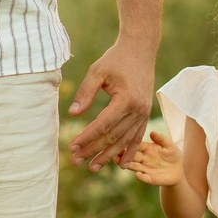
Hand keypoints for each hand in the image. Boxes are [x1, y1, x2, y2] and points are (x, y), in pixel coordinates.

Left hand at [67, 38, 154, 169]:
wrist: (140, 50)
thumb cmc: (116, 59)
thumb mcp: (97, 72)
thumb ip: (85, 93)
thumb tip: (72, 114)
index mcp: (126, 100)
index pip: (103, 125)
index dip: (87, 137)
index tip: (72, 147)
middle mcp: (138, 110)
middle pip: (113, 136)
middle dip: (94, 150)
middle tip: (77, 160)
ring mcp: (144, 113)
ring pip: (125, 140)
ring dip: (109, 155)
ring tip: (93, 167)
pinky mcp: (145, 113)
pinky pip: (138, 137)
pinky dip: (130, 151)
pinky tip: (121, 164)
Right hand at [125, 129, 183, 188]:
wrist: (178, 170)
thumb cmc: (172, 154)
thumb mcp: (169, 145)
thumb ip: (161, 139)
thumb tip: (153, 132)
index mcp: (147, 148)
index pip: (136, 145)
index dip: (129, 144)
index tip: (121, 141)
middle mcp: (143, 158)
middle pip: (131, 156)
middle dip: (123, 155)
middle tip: (115, 153)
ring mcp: (146, 169)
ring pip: (134, 166)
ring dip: (126, 165)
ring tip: (119, 162)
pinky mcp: (151, 178)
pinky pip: (145, 178)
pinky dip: (142, 177)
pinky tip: (138, 174)